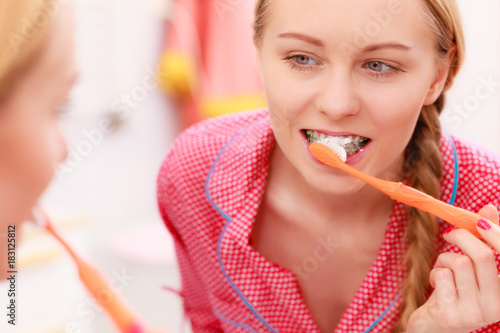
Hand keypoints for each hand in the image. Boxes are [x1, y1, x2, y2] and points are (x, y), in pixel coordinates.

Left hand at [407, 204, 499, 332]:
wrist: (434, 328)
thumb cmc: (456, 293)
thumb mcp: (474, 270)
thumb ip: (484, 241)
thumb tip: (490, 208)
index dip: (497, 235)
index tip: (481, 220)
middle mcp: (498, 307)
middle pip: (482, 256)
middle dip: (461, 238)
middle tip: (449, 235)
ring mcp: (475, 314)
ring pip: (459, 263)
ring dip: (445, 260)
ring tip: (442, 269)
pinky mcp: (452, 316)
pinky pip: (441, 276)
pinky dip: (435, 272)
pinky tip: (436, 284)